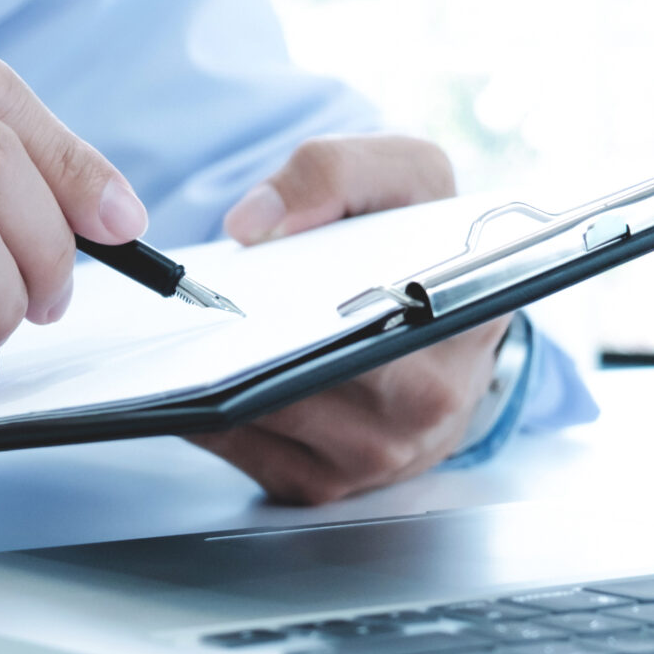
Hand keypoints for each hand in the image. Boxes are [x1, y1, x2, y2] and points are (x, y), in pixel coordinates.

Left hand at [193, 134, 510, 505]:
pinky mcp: (320, 483)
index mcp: (464, 320)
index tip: (260, 275)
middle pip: (301, 373)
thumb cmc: (423, 253)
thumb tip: (254, 222)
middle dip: (244, 339)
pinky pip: (236, 446)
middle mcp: (428, 401)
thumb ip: (336, 171)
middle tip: (203, 303)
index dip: (309, 298)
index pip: (382, 311)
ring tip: (189, 328)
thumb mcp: (405, 177)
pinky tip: (190, 371)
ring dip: (211, 376)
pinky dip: (202, 408)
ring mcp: (373, 454)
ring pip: (261, 413)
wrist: (439, 333)